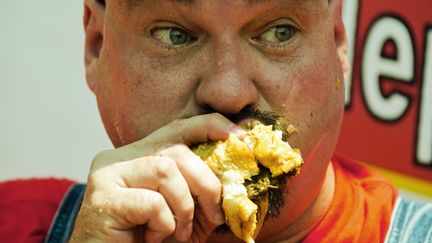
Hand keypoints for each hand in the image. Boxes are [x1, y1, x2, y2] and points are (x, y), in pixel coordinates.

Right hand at [69, 113, 243, 242]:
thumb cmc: (150, 238)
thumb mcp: (186, 211)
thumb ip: (204, 190)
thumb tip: (240, 170)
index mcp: (141, 155)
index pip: (178, 128)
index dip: (211, 126)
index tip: (241, 137)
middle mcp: (121, 157)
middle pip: (176, 151)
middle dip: (206, 183)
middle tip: (215, 214)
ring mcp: (108, 174)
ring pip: (164, 170)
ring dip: (184, 207)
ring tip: (178, 231)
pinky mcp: (101, 198)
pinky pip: (150, 202)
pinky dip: (164, 224)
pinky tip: (154, 237)